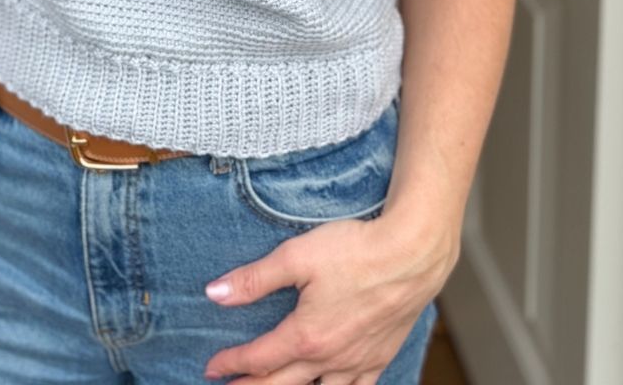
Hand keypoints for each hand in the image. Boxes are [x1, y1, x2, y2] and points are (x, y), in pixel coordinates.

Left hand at [201, 209, 457, 383]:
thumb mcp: (296, 256)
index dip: (231, 363)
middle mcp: (330, 358)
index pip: (259, 358)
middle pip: (282, 384)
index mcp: (306, 336)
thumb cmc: (355, 250)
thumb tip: (214, 293)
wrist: (411, 255)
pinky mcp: (380, 356)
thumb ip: (254, 279)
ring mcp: (357, 362)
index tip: (211, 368)